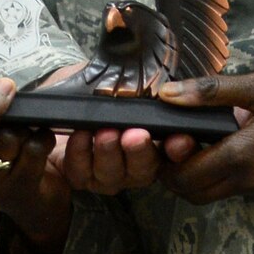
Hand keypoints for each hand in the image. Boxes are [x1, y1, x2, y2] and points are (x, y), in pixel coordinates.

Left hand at [36, 62, 171, 196]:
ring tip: (105, 133)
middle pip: (144, 170)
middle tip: (135, 135)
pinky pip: (81, 173)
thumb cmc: (107, 85)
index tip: (180, 140)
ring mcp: (109, 173)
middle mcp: (136, 164)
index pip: (174, 153)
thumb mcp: (130, 78)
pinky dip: (80, 155)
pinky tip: (80, 135)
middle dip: (140, 153)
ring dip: (109, 154)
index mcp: (156, 143)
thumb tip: (166, 88)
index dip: (180, 150)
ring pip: (113, 175)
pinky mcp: (81, 175)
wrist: (73, 91)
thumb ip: (150, 86)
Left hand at [155, 67, 253, 203]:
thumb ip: (211, 93)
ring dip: (203, 172)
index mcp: (245, 157)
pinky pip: (242, 188)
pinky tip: (236, 139)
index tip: (165, 135)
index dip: (166, 161)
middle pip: (196, 193)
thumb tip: (166, 94)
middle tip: (180, 136)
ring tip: (207, 133)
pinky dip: (228, 172)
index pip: (185, 177)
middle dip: (179, 171)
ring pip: (218, 192)